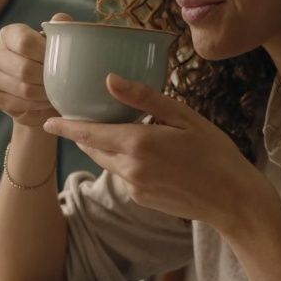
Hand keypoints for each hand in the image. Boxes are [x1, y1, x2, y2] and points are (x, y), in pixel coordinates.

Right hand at [0, 12, 70, 127]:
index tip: (61, 61)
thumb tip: (60, 18)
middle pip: (24, 69)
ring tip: (56, 91)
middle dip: (47, 78)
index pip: (26, 42)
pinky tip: (45, 101)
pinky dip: (38, 105)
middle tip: (62, 81)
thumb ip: (61, 28)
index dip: (46, 54)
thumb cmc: (51, 61)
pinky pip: (20, 104)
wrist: (43, 91)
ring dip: (45, 93)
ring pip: (23, 89)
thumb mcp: (59, 43)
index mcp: (8, 34)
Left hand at [41, 74, 274, 231]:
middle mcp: (129, 168)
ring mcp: (134, 187)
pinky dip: (124, 161)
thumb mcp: (183, 116)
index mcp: (138, 143)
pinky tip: (145, 153)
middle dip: (83, 134)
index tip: (48, 121)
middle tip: (79, 116)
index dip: (65, 127)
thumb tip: (109, 80)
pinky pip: (123, 175)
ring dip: (104, 146)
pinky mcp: (140, 198)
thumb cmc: (214, 152)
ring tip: (112, 129)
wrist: (232, 199)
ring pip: (107, 162)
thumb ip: (144, 98)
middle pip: (93, 148)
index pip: (88, 133)